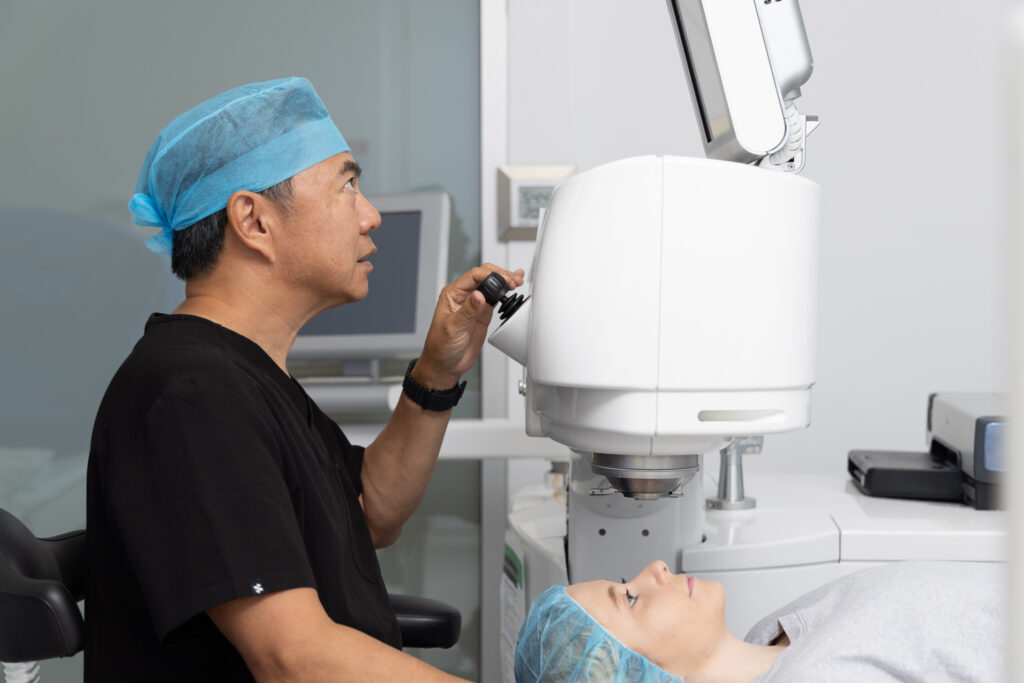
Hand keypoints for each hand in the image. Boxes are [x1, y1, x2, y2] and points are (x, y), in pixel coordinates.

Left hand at [413, 264, 524, 388]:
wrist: (446, 365)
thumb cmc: (441, 346)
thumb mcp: (453, 328)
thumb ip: (467, 311)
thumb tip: (479, 295)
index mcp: (452, 294)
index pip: (474, 276)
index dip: (491, 275)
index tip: (504, 280)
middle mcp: (464, 296)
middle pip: (484, 276)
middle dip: (500, 275)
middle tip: (514, 281)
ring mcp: (475, 304)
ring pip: (492, 285)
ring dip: (505, 282)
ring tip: (518, 281)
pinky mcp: (483, 314)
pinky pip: (496, 298)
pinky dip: (505, 293)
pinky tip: (512, 289)